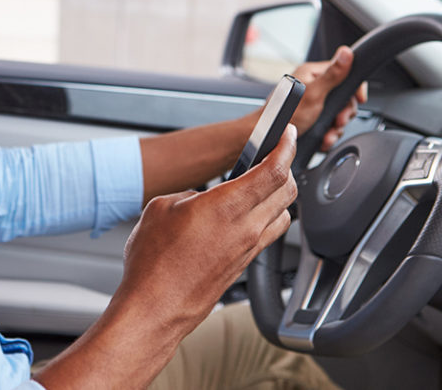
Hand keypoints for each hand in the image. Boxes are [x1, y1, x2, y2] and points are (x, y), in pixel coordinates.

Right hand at [33, 127, 298, 388]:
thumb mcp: (161, 208)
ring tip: (261, 186)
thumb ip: (190, 196)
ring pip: (283, 213)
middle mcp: (245, 228)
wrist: (155, 307)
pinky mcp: (243, 265)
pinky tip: (247, 216)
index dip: (285, 147)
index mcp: (226, 206)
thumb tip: (202, 199)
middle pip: (287, 190)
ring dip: (279, 195)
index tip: (287, 133)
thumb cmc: (153, 264)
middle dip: (285, 166)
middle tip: (273, 155)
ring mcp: (248, 249)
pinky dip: (267, 217)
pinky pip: (269, 234)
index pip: (274, 170)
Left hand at [290, 46, 366, 149]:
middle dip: (344, 113)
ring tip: (328, 135)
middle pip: (344, 97)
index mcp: (313, 74)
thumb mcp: (313, 93)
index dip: (355, 87)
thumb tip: (346, 52)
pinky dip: (329, 135)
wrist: (268, 138)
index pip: (344, 73)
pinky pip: (329, 126)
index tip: (359, 99)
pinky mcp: (311, 119)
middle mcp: (313, 86)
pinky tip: (323, 139)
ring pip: (337, 114)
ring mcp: (313, 103)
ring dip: (336, 128)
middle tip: (338, 121)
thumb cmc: (284, 114)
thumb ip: (332, 75)